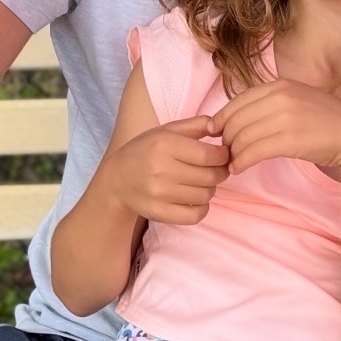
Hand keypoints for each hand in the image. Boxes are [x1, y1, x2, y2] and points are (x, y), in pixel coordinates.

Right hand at [106, 115, 231, 224]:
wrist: (117, 180)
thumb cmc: (146, 150)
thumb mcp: (167, 130)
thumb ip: (196, 124)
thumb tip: (222, 126)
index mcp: (165, 144)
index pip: (208, 155)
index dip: (223, 156)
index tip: (223, 154)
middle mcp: (161, 169)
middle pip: (210, 177)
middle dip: (220, 172)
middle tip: (217, 169)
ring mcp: (159, 194)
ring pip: (205, 195)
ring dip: (211, 189)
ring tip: (203, 182)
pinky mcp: (159, 212)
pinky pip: (195, 215)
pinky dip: (202, 208)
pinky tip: (196, 199)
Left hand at [213, 79, 340, 174]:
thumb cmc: (324, 121)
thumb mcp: (297, 99)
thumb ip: (272, 101)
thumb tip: (239, 115)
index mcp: (280, 85)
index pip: (238, 100)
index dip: (222, 117)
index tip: (215, 131)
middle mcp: (281, 97)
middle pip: (237, 119)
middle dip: (226, 137)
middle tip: (224, 151)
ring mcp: (285, 117)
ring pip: (243, 136)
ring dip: (232, 152)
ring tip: (230, 162)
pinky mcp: (290, 140)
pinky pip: (254, 151)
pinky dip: (241, 162)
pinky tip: (238, 168)